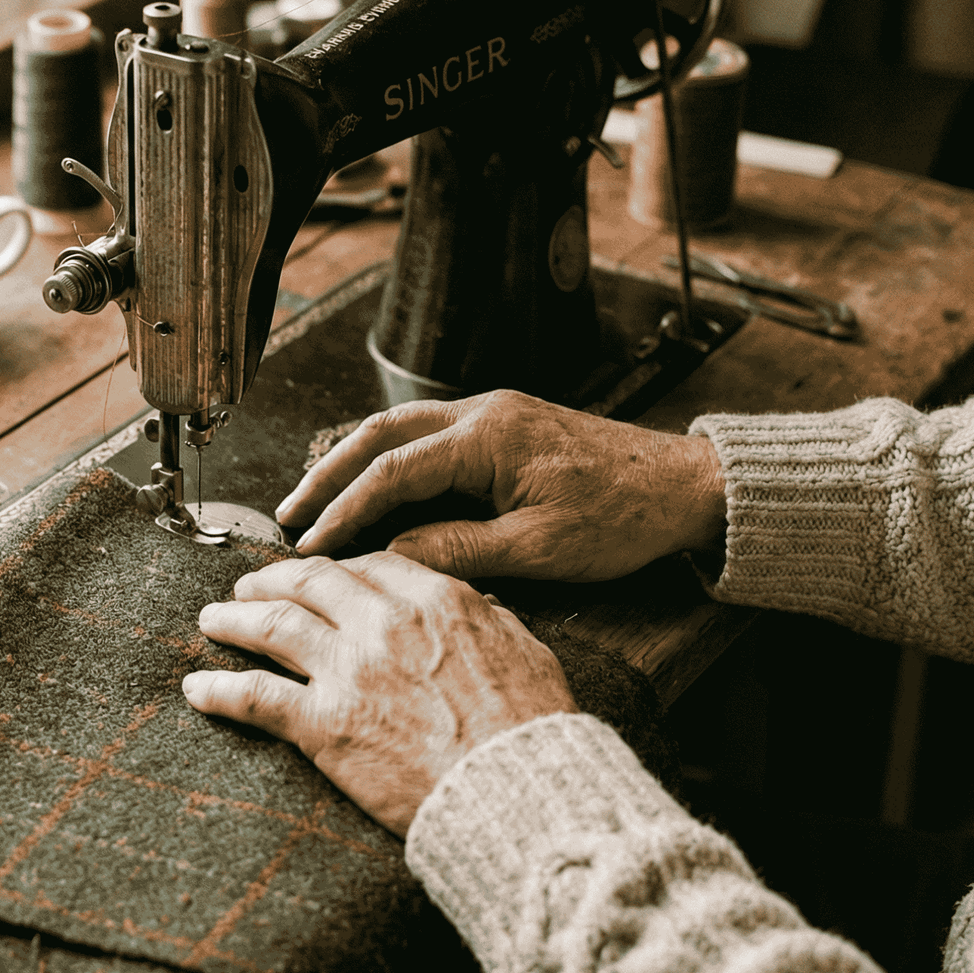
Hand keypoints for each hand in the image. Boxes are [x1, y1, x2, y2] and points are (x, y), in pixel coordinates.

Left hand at [183, 552, 573, 835]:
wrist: (520, 791)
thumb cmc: (535, 730)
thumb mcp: (526, 651)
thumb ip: (491, 620)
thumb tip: (480, 605)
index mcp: (435, 600)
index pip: (369, 566)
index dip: (336, 570)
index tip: (319, 579)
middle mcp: (384, 624)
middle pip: (309, 584)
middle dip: (272, 580)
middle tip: (250, 587)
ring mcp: (349, 671)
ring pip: (272, 627)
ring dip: (234, 619)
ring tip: (212, 619)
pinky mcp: (325, 725)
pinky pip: (256, 697)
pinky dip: (220, 690)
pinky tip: (198, 689)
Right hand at [276, 391, 726, 580]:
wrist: (684, 487)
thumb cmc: (623, 518)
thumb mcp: (540, 550)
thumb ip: (460, 550)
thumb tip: (392, 559)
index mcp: (489, 438)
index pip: (392, 471)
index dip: (345, 510)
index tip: (313, 546)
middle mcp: (483, 413)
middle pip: (380, 434)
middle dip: (328, 474)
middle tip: (289, 515)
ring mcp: (492, 415)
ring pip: (400, 429)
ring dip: (353, 463)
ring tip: (315, 502)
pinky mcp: (503, 428)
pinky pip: (428, 437)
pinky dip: (389, 463)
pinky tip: (373, 491)